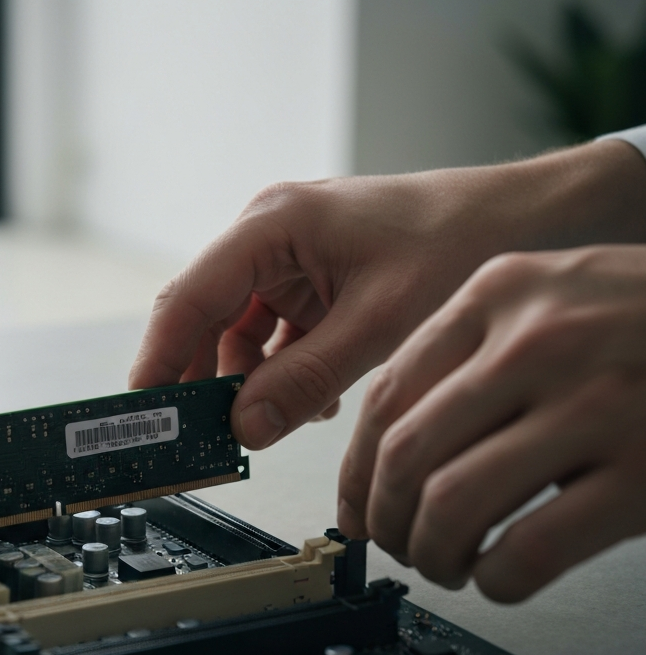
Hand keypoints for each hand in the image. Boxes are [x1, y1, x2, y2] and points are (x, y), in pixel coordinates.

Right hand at [130, 140, 645, 450]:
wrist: (511, 219)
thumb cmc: (454, 241)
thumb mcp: (380, 322)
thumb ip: (307, 377)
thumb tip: (246, 426)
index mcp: (272, 224)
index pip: (190, 297)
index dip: (160, 358)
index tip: (144, 411)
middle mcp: (267, 235)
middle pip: (205, 316)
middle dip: (205, 378)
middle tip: (203, 435)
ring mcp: (284, 257)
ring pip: (237, 332)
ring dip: (252, 380)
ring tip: (279, 417)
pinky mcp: (305, 280)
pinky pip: (272, 334)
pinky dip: (283, 370)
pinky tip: (314, 397)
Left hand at [338, 245, 645, 601]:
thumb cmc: (643, 321)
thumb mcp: (550, 297)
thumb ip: (470, 352)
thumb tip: (384, 452)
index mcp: (501, 293)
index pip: (388, 395)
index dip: (356, 469)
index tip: (356, 508)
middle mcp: (540, 340)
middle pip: (407, 454)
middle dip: (386, 519)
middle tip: (397, 545)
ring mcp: (596, 403)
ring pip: (453, 503)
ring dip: (431, 554)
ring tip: (443, 564)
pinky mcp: (645, 472)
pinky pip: (528, 548)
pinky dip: (496, 579)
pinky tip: (500, 576)